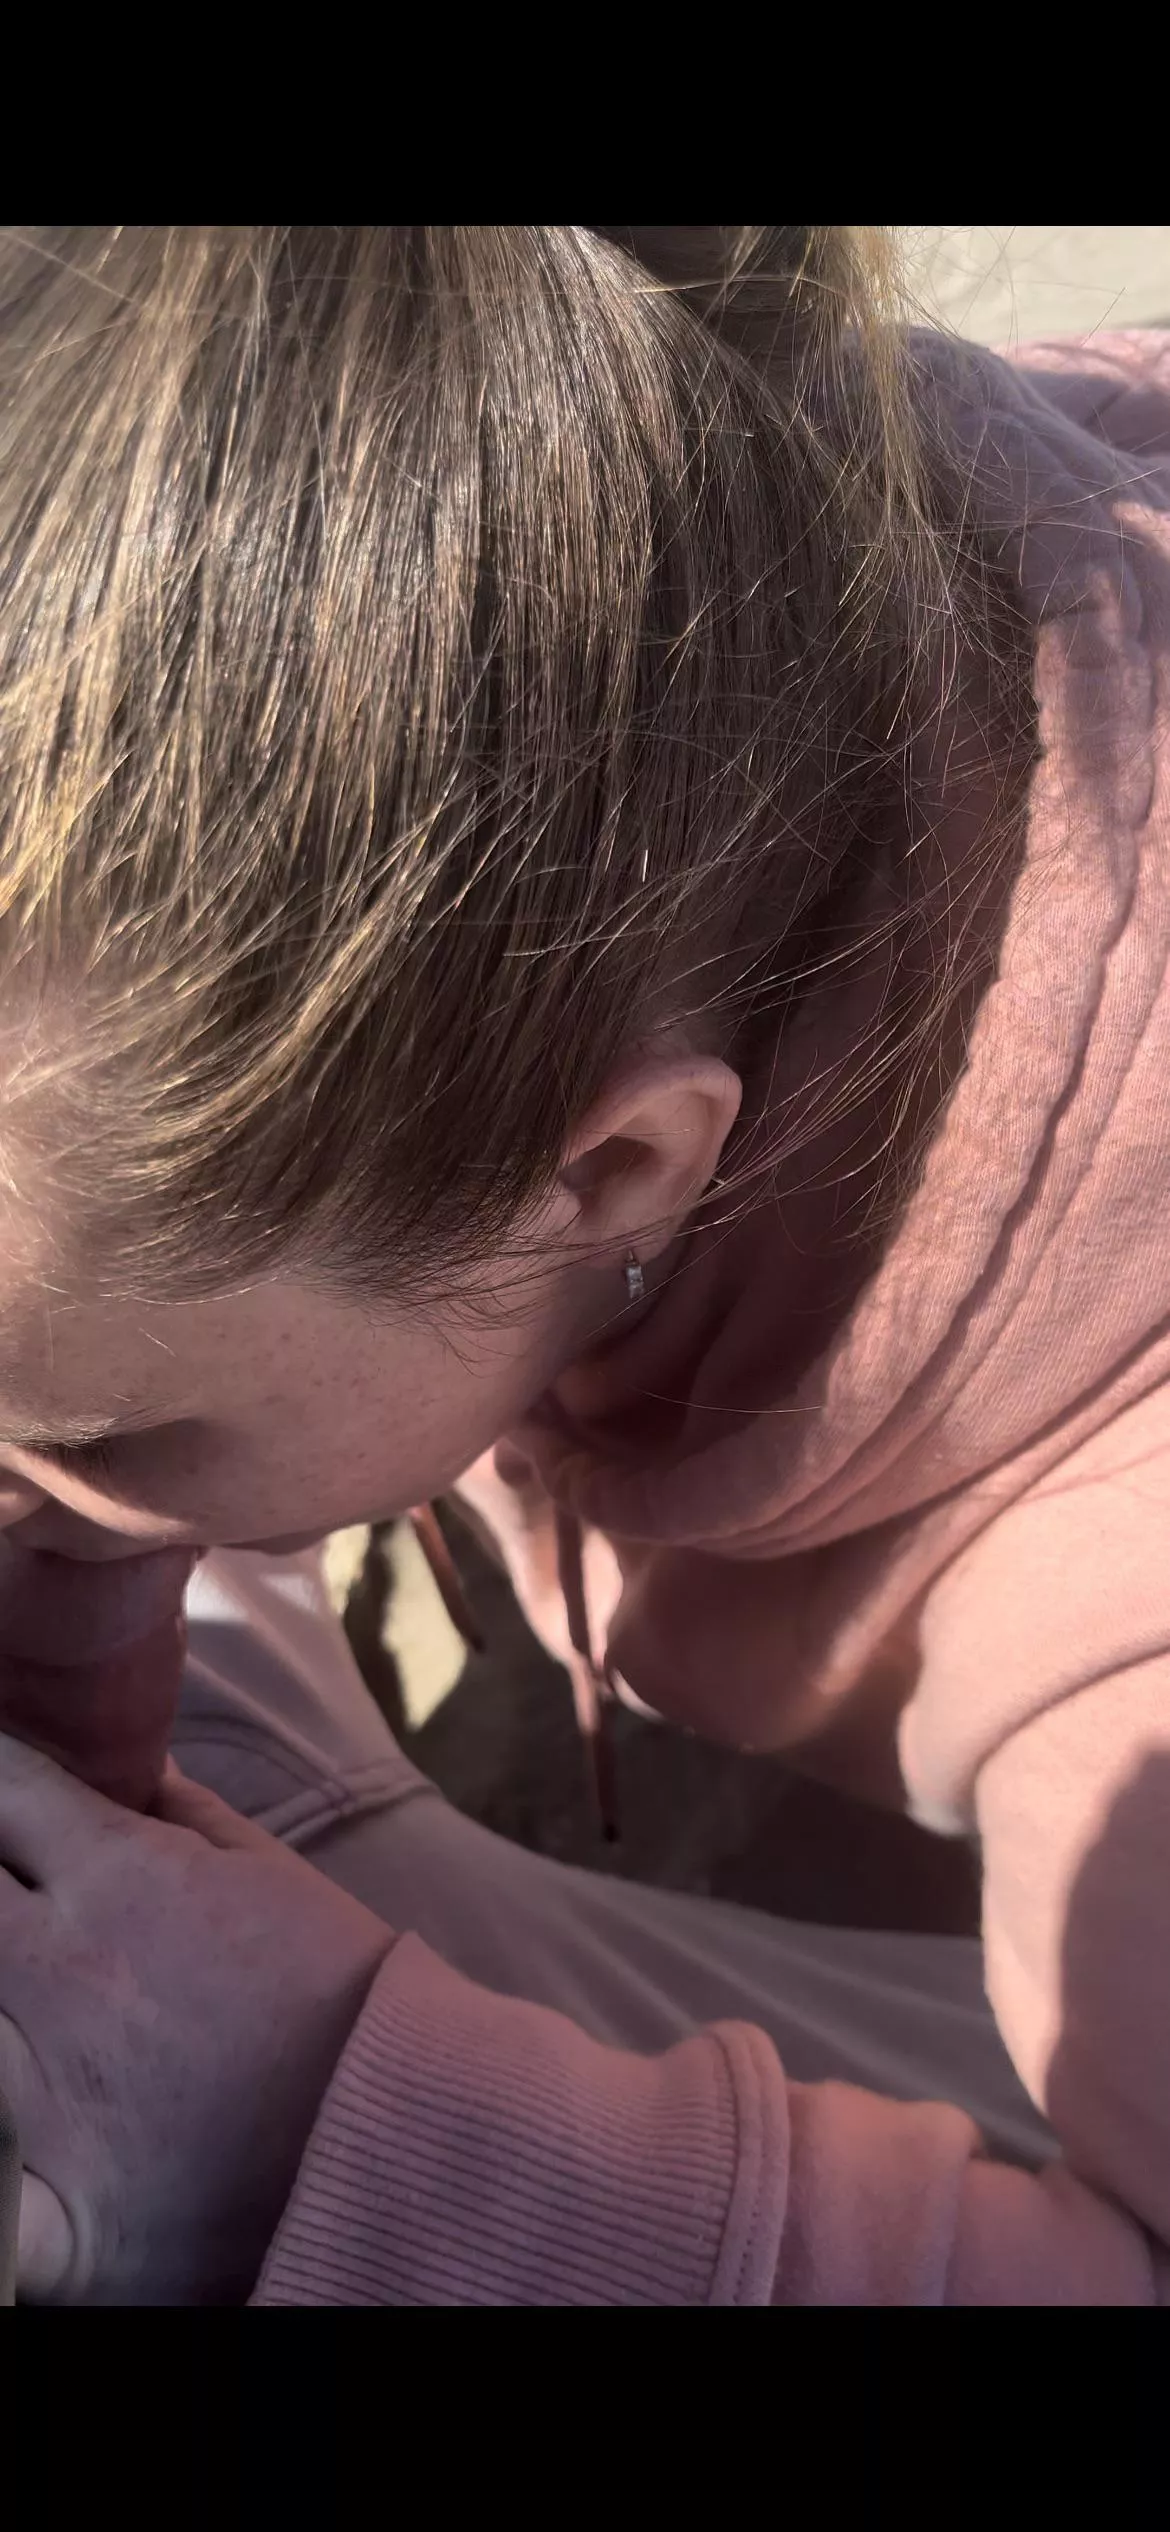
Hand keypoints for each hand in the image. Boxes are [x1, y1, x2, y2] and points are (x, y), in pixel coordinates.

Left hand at [0, 1733, 393, 2303]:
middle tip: (33, 1915)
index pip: (2, 1788)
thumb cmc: (346, 1997)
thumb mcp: (273, 1873)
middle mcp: (64, 1974)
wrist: (405, 2138)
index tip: (11, 1801)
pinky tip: (26, 2142)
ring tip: (62, 2017)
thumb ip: (183, 1814)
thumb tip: (129, 1770)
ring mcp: (44, 2096)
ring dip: (4, 2005)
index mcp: (119, 1879)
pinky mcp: (54, 2217)